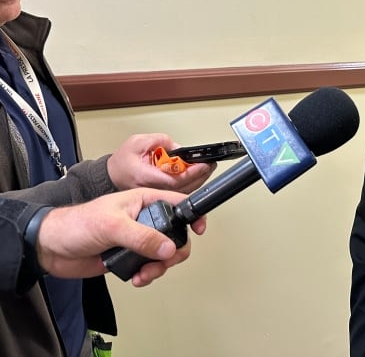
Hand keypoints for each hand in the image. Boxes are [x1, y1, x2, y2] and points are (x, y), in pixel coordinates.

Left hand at [36, 188, 207, 286]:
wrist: (51, 248)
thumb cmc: (77, 223)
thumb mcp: (113, 225)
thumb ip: (142, 236)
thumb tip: (168, 248)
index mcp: (144, 200)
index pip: (178, 203)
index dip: (193, 215)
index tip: (199, 230)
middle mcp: (145, 218)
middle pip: (176, 234)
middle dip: (174, 251)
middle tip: (164, 261)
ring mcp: (138, 238)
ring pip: (165, 253)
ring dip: (160, 267)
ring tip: (144, 274)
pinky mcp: (130, 256)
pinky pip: (150, 266)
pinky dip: (148, 275)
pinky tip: (135, 278)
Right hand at [106, 134, 215, 193]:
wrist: (111, 175)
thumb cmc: (122, 161)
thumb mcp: (138, 141)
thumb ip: (160, 141)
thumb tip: (178, 147)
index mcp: (146, 177)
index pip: (175, 179)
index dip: (193, 172)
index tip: (204, 165)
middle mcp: (152, 189)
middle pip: (183, 187)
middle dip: (201, 176)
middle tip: (210, 165)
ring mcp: (157, 194)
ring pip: (183, 191)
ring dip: (198, 180)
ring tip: (207, 168)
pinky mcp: (160, 195)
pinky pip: (179, 191)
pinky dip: (190, 183)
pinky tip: (196, 175)